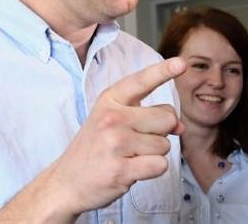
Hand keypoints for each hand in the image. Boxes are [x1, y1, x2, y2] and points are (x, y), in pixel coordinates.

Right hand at [0, 57, 185, 221]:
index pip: (142, 81)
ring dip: (153, 154)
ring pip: (165, 145)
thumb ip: (148, 116)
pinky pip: (160, 165)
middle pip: (166, 118)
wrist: (65, 183)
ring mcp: (115, 143)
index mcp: (110, 100)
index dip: (164, 70)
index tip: (181, 63)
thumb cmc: (95, 149)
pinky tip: (131, 170)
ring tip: (128, 156)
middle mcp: (112, 118)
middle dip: (161, 132)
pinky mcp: (120, 169)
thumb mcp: (114, 121)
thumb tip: (180, 127)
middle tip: (135, 141)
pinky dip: (152, 170)